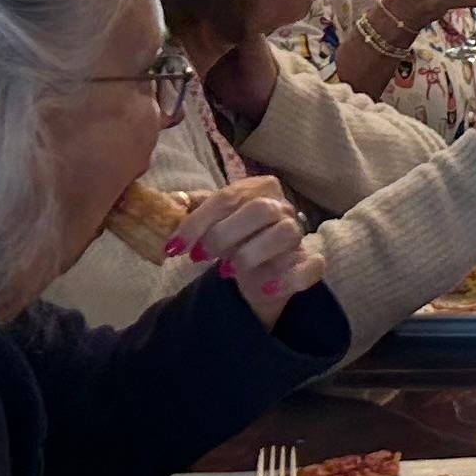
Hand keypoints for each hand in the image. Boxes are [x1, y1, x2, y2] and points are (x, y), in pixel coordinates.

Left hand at [167, 179, 320, 322]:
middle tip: (199, 256)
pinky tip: (265, 287)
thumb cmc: (233, 238)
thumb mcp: (208, 220)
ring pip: (285, 233)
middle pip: (259, 210)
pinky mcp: (310, 264)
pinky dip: (288, 278)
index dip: (198, 222)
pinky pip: (311, 266)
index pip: (228, 197)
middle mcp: (283, 207)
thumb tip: (165, 202)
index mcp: (259, 188)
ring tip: (226, 271)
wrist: (258, 271)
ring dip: (250, 253)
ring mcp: (299, 236)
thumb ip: (189, 208)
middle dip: (223, 234)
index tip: (174, 246)